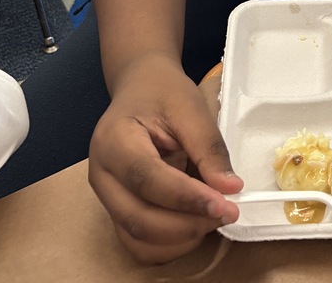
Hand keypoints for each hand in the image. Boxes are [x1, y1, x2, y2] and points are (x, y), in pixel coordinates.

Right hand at [89, 56, 242, 263]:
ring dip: (178, 239)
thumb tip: (230, 189)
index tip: (224, 204)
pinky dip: (167, 245)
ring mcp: (105, 196)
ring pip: (136, 237)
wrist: (140, 87)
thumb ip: (208, 148)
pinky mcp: (116, 208)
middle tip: (226, 213)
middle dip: (186, 224)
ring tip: (212, 219)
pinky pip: (136, 241)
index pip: (147, 179)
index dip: (187, 197)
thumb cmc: (163, 93)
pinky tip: (194, 228)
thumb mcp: (190, 108)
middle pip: (138, 217)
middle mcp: (101, 174)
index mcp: (114, 140)